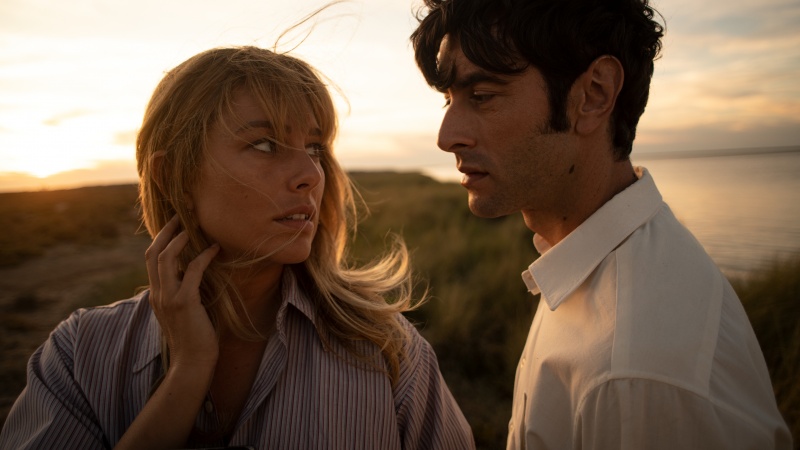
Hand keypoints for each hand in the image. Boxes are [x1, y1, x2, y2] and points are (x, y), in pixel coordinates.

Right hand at [145, 215, 220, 370]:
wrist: (192, 364)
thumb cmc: (194, 339)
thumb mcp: (184, 312)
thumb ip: (183, 293)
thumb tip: (194, 275)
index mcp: (156, 295)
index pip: (152, 260)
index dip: (161, 239)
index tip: (175, 225)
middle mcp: (158, 294)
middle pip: (153, 253)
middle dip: (166, 231)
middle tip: (181, 216)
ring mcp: (168, 298)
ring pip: (165, 258)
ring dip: (180, 239)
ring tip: (193, 226)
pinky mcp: (184, 303)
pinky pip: (191, 271)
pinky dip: (203, 257)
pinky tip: (215, 249)